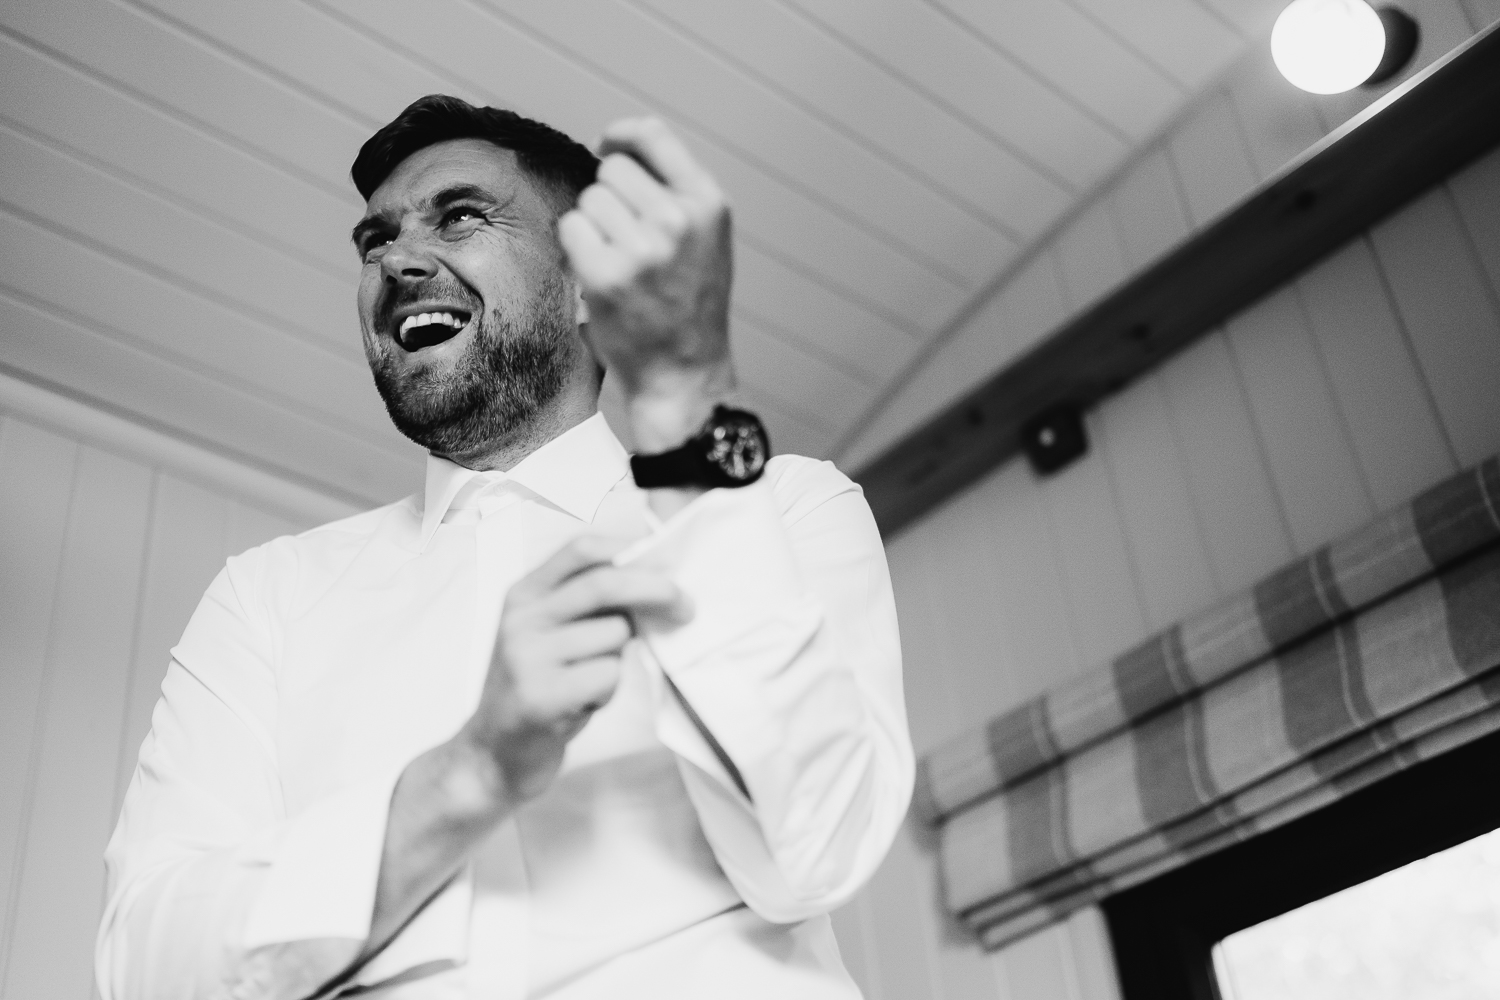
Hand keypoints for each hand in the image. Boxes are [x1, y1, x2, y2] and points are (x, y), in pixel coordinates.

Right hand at [456, 535, 688, 804]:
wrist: (493, 753)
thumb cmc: (537, 688)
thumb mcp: (549, 634)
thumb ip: (587, 605)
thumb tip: (655, 582)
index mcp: (524, 594)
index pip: (581, 549)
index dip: (628, 549)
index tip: (662, 561)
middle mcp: (521, 618)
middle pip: (605, 583)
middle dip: (657, 590)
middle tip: (686, 606)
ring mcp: (526, 657)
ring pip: (615, 634)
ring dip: (620, 659)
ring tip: (591, 681)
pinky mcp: (540, 697)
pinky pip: (608, 676)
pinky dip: (609, 691)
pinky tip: (583, 705)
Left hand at [558, 117, 734, 449]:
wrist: (685, 373)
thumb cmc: (689, 305)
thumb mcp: (704, 239)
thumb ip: (675, 192)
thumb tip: (618, 149)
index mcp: (707, 204)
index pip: (653, 135)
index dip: (621, 136)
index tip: (607, 147)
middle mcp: (678, 220)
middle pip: (612, 171)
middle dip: (609, 198)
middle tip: (625, 239)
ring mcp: (643, 248)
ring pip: (589, 201)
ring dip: (593, 227)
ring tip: (620, 263)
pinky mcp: (606, 275)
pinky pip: (571, 229)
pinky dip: (578, 250)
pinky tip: (601, 276)